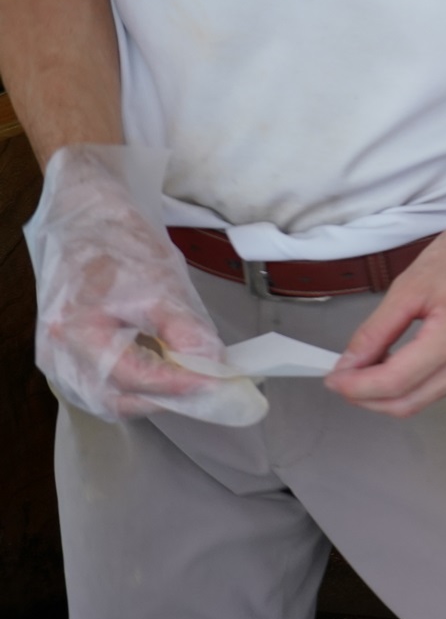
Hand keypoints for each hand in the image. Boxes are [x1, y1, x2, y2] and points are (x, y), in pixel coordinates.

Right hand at [26, 145, 256, 423]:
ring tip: (189, 379)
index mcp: (75, 330)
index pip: (131, 376)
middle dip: (166, 398)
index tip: (217, 384)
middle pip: (114, 399)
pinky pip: (99, 386)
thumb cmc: (121, 245)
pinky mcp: (63, 356)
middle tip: (209, 387)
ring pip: (106, 398)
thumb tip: (213, 366)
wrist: (86, 219)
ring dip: (151, 396)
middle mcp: (57, 353)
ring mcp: (55, 357)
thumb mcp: (162, 283)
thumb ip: (186, 329)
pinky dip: (134, 387)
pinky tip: (162, 371)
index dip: (177, 384)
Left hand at [326, 211, 445, 416]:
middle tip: (342, 379)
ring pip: (424, 399)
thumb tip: (349, 364)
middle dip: (369, 398)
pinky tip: (393, 365)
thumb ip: (375, 330)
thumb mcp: (410, 285)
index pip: (397, 381)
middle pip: (410, 401)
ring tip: (364, 370)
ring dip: (388, 393)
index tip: (333, 378)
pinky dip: (411, 383)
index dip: (358, 386)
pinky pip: (440, 385)